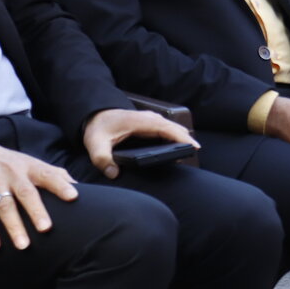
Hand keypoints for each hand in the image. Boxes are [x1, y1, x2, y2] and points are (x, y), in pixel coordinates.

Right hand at [0, 142, 77, 251]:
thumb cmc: (13, 164)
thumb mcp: (33, 163)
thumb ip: (55, 174)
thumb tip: (79, 187)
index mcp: (31, 167)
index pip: (48, 175)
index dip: (61, 185)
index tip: (73, 197)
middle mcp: (13, 176)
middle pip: (26, 193)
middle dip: (36, 211)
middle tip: (46, 228)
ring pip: (4, 207)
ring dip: (14, 226)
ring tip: (23, 245)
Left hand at [82, 108, 197, 179]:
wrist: (95, 114)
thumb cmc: (98, 127)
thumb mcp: (94, 144)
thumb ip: (102, 159)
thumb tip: (114, 173)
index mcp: (140, 122)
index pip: (166, 128)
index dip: (181, 137)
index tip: (193, 147)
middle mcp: (149, 118)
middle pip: (175, 127)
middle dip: (186, 139)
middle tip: (195, 153)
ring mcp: (151, 120)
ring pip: (173, 128)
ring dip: (182, 137)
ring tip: (189, 152)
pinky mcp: (151, 124)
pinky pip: (168, 129)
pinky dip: (176, 136)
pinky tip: (178, 148)